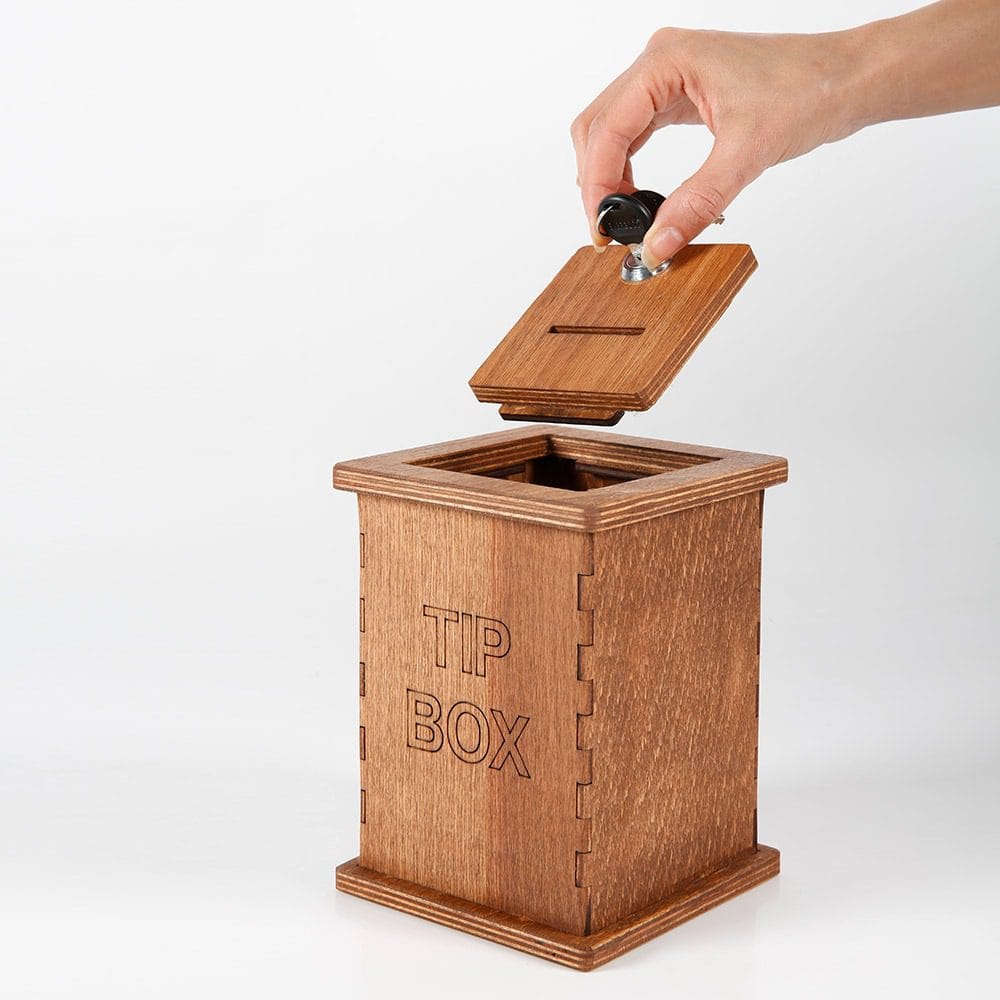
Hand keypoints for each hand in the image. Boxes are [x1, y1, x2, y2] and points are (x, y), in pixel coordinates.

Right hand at [571, 26, 865, 269]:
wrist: (848, 77)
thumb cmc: (809, 90)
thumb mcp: (746, 155)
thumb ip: (695, 203)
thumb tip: (658, 244)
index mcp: (666, 61)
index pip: (607, 129)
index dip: (598, 185)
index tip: (603, 228)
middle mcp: (660, 62)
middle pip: (596, 128)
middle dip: (597, 183)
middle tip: (609, 230)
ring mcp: (667, 76)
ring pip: (610, 131)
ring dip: (609, 176)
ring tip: (626, 219)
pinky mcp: (679, 93)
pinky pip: (634, 132)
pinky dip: (629, 167)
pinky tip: (642, 197)